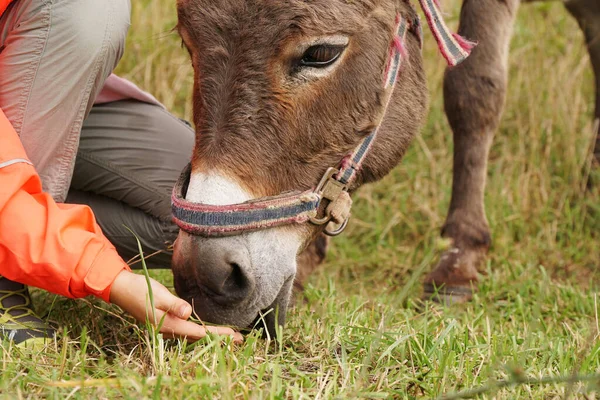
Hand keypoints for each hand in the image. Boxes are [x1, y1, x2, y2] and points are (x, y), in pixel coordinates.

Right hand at [109, 270, 242, 343]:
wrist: (120, 289)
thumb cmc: (139, 289)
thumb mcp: (158, 294)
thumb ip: (174, 304)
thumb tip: (188, 313)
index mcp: (168, 325)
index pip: (199, 333)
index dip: (217, 334)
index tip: (234, 335)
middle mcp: (168, 330)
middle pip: (198, 337)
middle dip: (219, 338)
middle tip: (240, 339)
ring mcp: (166, 327)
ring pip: (193, 335)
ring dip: (211, 336)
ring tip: (229, 336)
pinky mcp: (165, 321)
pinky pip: (187, 330)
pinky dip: (200, 331)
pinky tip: (207, 329)